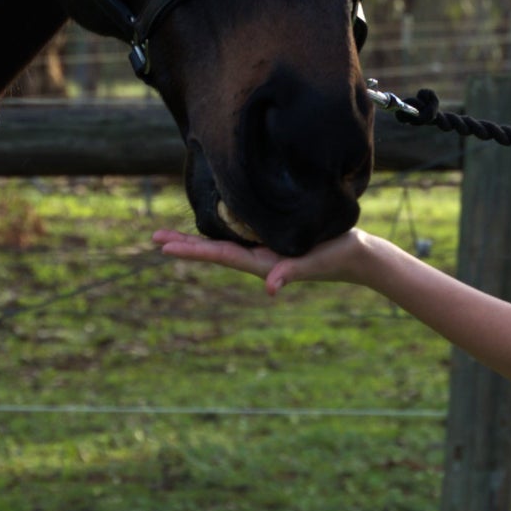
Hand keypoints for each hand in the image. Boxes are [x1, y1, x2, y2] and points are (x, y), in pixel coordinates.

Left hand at [153, 225, 390, 294]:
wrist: (357, 254)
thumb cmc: (337, 256)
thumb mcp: (313, 262)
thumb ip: (290, 273)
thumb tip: (269, 289)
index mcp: (261, 261)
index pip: (219, 254)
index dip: (191, 251)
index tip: (164, 247)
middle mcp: (258, 255)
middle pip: (213, 249)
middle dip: (184, 245)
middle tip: (154, 238)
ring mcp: (264, 247)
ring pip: (222, 241)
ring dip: (196, 239)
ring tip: (170, 235)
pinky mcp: (272, 237)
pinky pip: (238, 232)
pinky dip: (219, 228)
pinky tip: (210, 222)